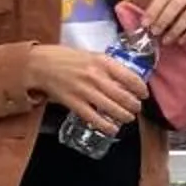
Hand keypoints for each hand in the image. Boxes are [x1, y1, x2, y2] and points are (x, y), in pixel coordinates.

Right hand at [26, 43, 150, 132]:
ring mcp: (84, 91)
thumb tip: (129, 80)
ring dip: (124, 116)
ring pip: (112, 109)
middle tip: (136, 108)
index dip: (141, 89)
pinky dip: (106, 126)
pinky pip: (94, 118)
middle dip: (134, 106)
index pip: (130, 77)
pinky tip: (113, 129)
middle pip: (123, 96)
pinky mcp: (74, 103)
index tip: (144, 94)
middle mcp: (96, 76)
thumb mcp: (93, 56)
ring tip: (128, 118)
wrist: (42, 64)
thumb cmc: (69, 59)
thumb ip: (110, 67)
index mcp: (103, 62)